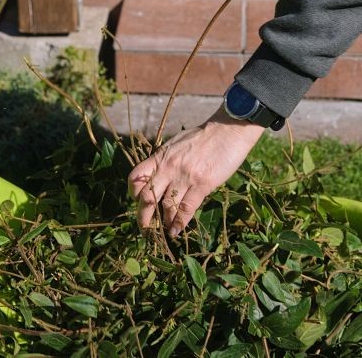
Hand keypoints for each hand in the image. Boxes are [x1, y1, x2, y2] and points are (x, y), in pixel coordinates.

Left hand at [128, 107, 264, 236]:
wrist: (227, 130)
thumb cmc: (203, 136)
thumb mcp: (176, 144)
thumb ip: (166, 160)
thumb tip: (159, 177)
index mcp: (161, 156)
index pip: (137, 177)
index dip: (134, 193)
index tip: (137, 202)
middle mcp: (169, 168)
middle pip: (147, 197)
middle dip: (143, 216)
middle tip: (144, 228)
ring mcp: (185, 177)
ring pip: (167, 206)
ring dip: (164, 222)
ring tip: (164, 230)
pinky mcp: (202, 184)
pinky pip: (187, 209)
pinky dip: (179, 223)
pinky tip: (176, 230)